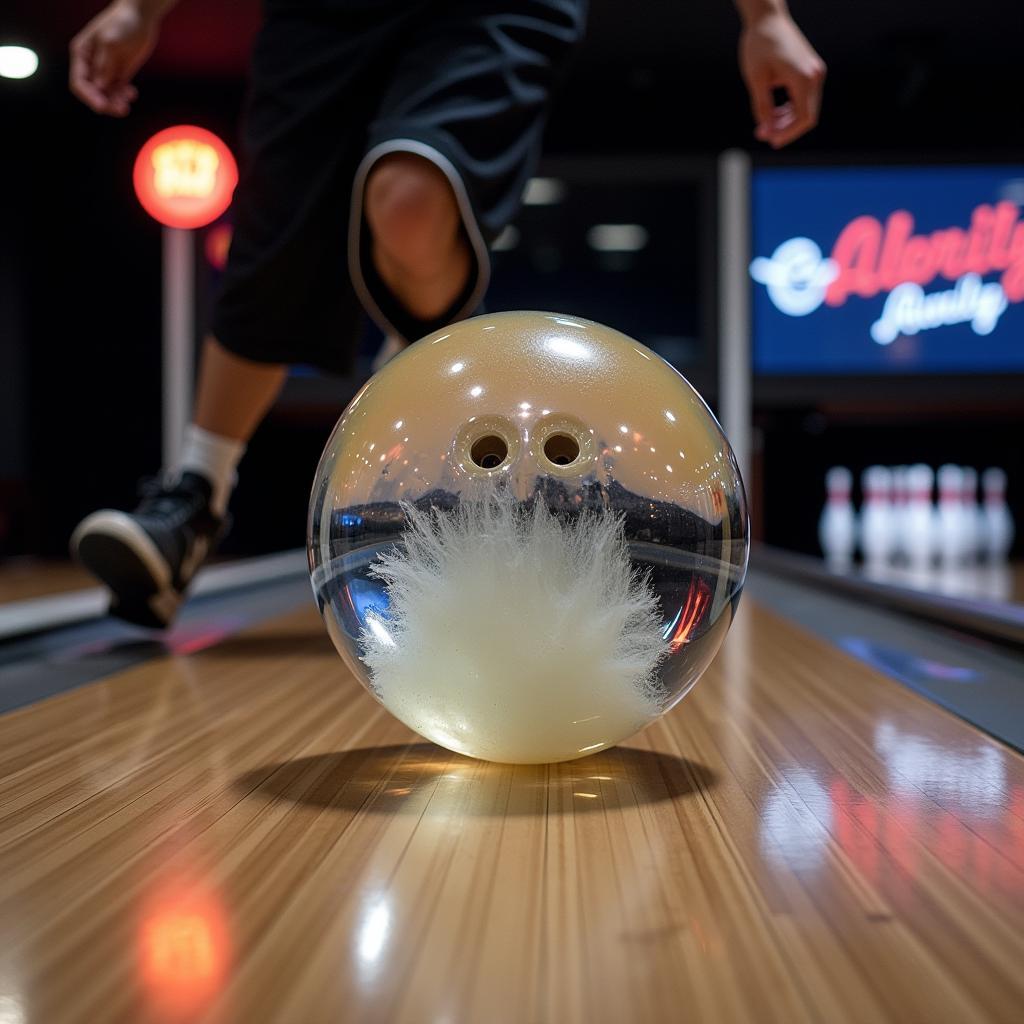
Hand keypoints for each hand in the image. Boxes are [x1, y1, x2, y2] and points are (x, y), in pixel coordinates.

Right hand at [69, 1, 159, 115]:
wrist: (140, 15)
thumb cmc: (122, 22)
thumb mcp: (111, 40)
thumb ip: (105, 63)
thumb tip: (100, 85)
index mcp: (82, 53)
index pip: (79, 81)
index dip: (88, 96)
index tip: (101, 106)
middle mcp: (91, 64)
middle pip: (93, 92)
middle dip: (105, 103)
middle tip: (121, 109)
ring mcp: (106, 69)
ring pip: (106, 95)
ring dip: (115, 103)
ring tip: (126, 104)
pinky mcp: (121, 73)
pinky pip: (118, 91)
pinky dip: (123, 97)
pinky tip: (132, 93)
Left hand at [739, 11, 825, 147]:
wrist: (767, 18)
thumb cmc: (759, 45)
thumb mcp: (756, 81)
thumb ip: (763, 108)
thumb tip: (767, 131)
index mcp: (804, 77)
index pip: (803, 118)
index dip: (787, 134)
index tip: (770, 141)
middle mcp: (814, 75)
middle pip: (807, 116)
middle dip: (786, 129)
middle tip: (763, 135)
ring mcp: (814, 72)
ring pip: (806, 109)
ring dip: (787, 121)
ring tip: (765, 125)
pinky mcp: (810, 70)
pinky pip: (804, 98)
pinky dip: (790, 110)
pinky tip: (774, 113)